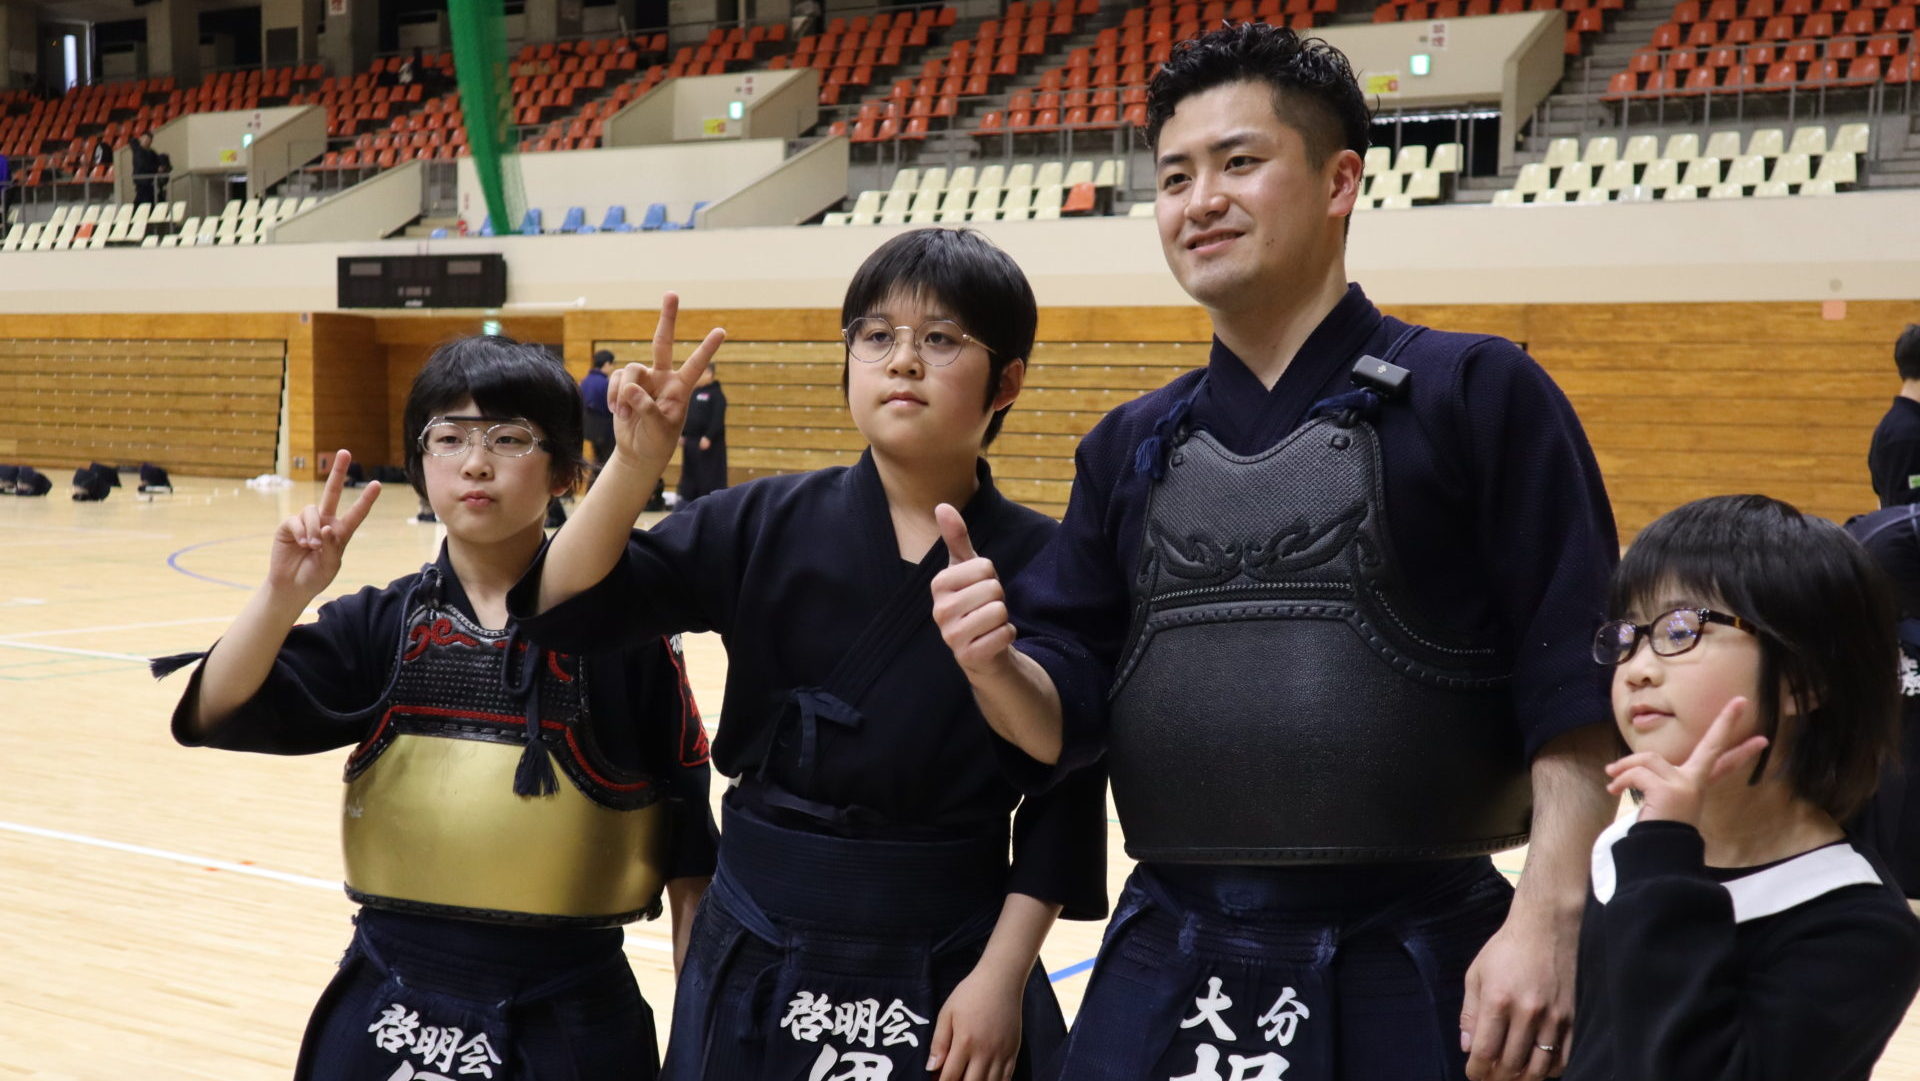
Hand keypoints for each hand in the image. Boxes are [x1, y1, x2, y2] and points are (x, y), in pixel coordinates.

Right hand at [267, 450, 379, 600]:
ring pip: (313, 511)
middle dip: (338, 472)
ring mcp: (306, 522)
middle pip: (333, 492)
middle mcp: (325, 522)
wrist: (291, 586)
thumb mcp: (329, 566)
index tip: (377, 484)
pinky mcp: (289, 525)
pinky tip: (301, 543)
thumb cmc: (315, 576)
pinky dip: (301, 532)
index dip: (366, 499)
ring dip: (314, 529)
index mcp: (340, 532)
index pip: (356, 513)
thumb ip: (331, 547)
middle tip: (345, 452)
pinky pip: (296, 520)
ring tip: (311, 546)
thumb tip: (326, 528)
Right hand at [608, 292, 724, 470]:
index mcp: (681, 388)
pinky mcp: (626, 384)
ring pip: (631, 369)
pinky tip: (618, 411)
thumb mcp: (658, 428)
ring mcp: (644, 380)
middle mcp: (664, 378)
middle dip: (668, 318)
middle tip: (672, 293)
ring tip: (625, 414)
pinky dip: (615, 395)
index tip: (722, 331)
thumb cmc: (657, 442)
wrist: (639, 452)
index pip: (696, 364)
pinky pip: (617, 379)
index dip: (707, 349)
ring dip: (624, 393)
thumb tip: (630, 387)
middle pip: (663, 342)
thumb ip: (646, 407)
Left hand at [926, 965, 1022, 1080]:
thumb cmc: (970, 993)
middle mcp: (985, 1052)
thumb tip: (931, 1068)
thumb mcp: (947, 1013)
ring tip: (968, 1079)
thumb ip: (939, 1042)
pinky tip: (986, 1080)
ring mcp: (1001, 1053)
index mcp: (965, 1042)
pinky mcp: (1013, 1051)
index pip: (950, 1076)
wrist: (1001, 979)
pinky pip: (1007, 1078)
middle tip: (952, 1080)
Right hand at [931, 504, 1016, 677]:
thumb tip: (942, 505)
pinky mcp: (967, 656)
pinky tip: (993, 640)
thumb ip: (956, 538)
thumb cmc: (974, 602)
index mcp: (938, 585)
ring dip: (1003, 618)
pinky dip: (1007, 635)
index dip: (991, 576)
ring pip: (999, 611)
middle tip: (985, 608)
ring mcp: (951, 636)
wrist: (981, 648)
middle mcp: (940, 610)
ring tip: (989, 623)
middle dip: (998, 598)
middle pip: (993, 589)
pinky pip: (1004, 635)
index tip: (980, 588)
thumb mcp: (967, 568)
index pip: (985, 567)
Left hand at [1461, 907, 1576, 1080]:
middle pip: (1512, 1064)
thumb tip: (1467, 1048)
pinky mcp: (1570, 1018)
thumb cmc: (1505, 949)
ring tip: (1511, 1078)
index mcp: (1498, 1001)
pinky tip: (1537, 1069)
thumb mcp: (1476, 975)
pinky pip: (1563, 1057)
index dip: (1477, 1070)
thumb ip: (1470, 1013)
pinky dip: (1550, 1070)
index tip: (1473, 1075)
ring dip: (1523, 1080)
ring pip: (1539, 1067)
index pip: (1486, 1051)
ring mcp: (1553, 1018)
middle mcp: (1527, 1013)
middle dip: (1496, 1078)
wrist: (1545, 928)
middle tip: (1489, 1079)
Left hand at [1605, 697, 1766, 826]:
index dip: (1740, 751)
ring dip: (1626, 765)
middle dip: (1726, 723)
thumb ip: (1653, 779)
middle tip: (1742, 702)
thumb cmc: (1656, 828)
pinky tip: (1614, 790)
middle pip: (1713, 748)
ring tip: (1612, 775)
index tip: (1762, 739)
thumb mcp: (1659, 799)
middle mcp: (1694, 783)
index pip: (1720, 764)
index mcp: (1696, 785)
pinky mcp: (1667, 790)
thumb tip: (1619, 767)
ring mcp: (1683, 786)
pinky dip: (1621, 778)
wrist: (1656, 853)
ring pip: (1650, 759)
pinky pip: (1637, 773)